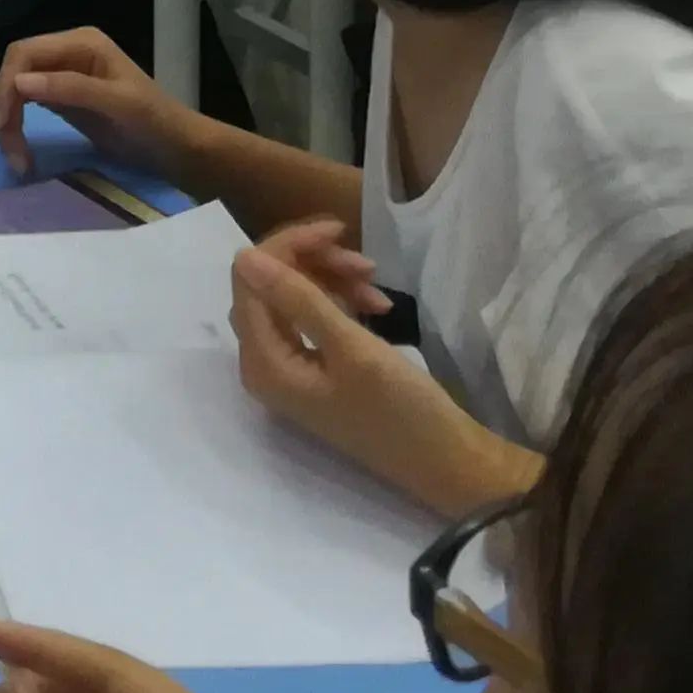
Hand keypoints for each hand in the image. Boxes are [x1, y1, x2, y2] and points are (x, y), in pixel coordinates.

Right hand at [0, 27, 200, 182]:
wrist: (176, 148)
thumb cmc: (154, 121)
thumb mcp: (118, 103)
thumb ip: (71, 89)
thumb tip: (18, 83)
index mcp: (81, 42)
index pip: (26, 52)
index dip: (7, 82)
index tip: (2, 122)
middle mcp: (67, 53)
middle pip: (16, 70)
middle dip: (4, 105)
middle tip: (7, 144)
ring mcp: (62, 76)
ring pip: (16, 89)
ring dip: (8, 120)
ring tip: (16, 156)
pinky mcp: (61, 99)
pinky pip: (25, 105)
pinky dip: (17, 125)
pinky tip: (19, 147)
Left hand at [231, 237, 516, 514]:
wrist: (448, 463)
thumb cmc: (402, 411)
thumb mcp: (352, 349)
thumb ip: (297, 300)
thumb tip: (244, 257)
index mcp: (261, 362)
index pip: (250, 280)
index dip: (288, 247)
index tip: (340, 229)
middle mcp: (263, 365)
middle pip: (268, 287)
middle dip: (314, 264)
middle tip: (367, 264)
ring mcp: (288, 370)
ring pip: (293, 300)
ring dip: (332, 283)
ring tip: (379, 287)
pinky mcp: (315, 372)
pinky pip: (312, 321)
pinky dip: (340, 306)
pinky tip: (379, 306)